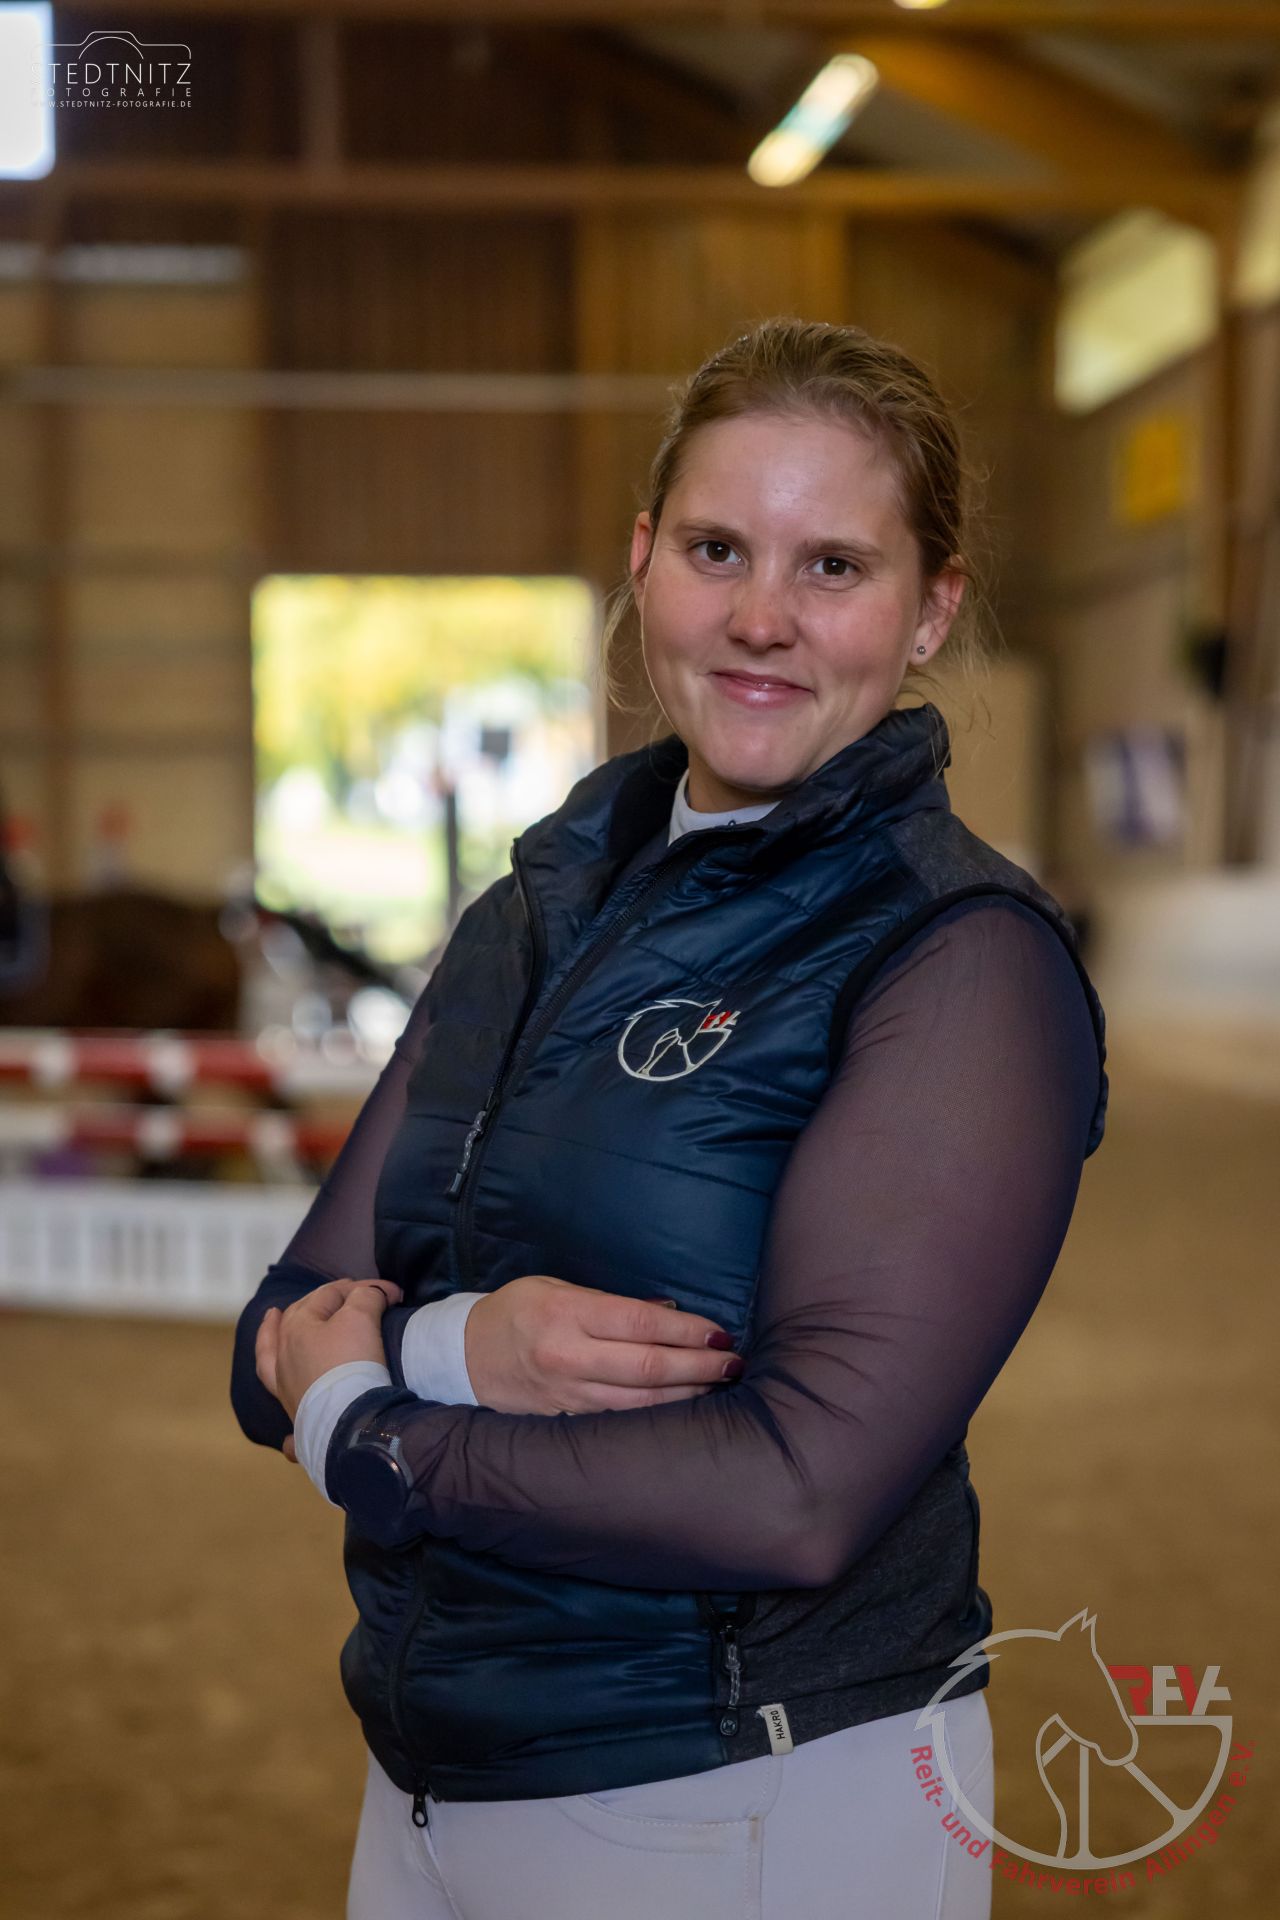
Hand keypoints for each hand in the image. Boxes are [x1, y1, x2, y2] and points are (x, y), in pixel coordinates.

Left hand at [255, 1277, 403, 1425]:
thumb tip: (372, 1294)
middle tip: (350, 1296)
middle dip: (322, 1302)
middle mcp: (283, 1357)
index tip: (393, 1293)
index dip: (363, 1288)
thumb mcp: (362, 1317)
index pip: (329, 1294)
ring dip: (271, 1335)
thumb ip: (366, 1296)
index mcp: (296, 1327)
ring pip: (270, 1357)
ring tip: (273, 1319)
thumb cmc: (353, 1362)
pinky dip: (287, 1421)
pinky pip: (286, 1419)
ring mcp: (286, 1390)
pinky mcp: (298, 1420)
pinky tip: (285, 1433)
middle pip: (299, 1317)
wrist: (351, 1421)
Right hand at [464, 1274, 742, 1415]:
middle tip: (733, 1363)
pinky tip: (684, 1410)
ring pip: (639, 1402)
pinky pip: (620, 1420)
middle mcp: (568, 1357)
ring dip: (686, 1395)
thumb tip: (668, 1310)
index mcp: (567, 1315)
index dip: (686, 1330)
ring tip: (719, 1385)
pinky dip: (656, 1415)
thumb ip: (610, 1302)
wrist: (462, 1356)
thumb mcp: (557, 1288)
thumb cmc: (517, 1311)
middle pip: (647, 1368)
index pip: (641, 1323)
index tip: (720, 1332)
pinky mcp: (566, 1420)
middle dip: (699, 1366)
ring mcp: (567, 1396)